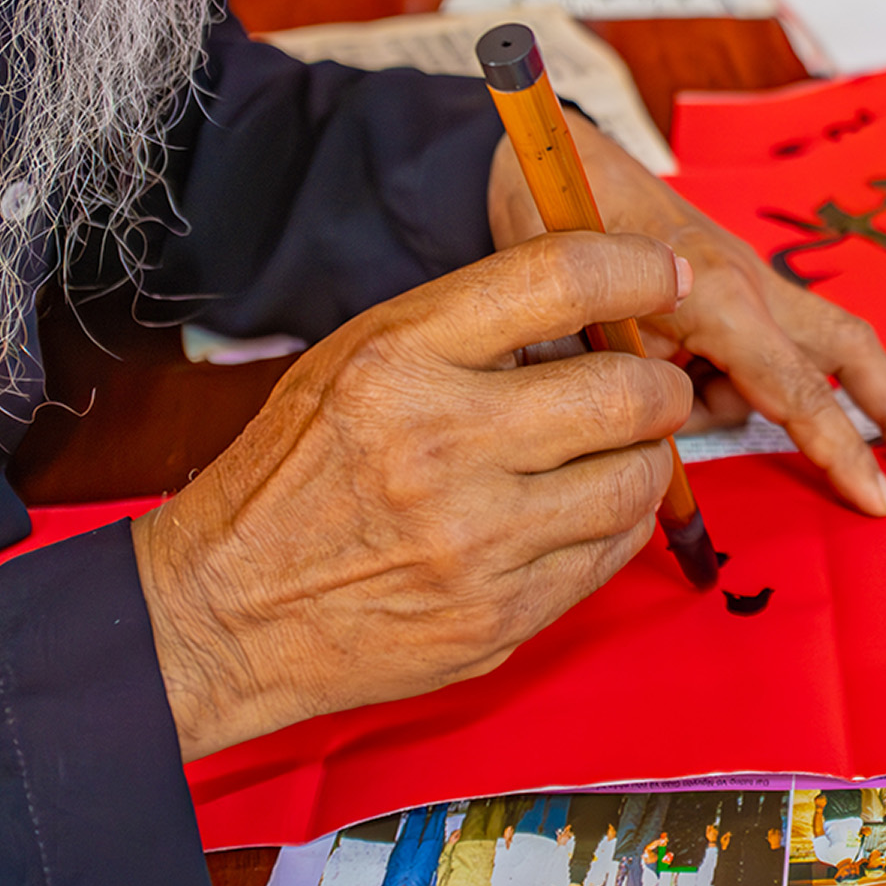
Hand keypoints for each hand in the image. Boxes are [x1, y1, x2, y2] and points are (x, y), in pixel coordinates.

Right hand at [131, 232, 696, 761]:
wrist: (222, 611)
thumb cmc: (297, 474)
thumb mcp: (356, 361)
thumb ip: (471, 329)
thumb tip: (602, 303)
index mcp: (399, 357)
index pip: (562, 279)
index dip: (637, 269)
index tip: (662, 276)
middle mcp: (440, 444)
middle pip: (625, 391)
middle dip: (658, 385)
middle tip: (650, 389)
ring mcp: (474, 540)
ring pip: (636, 478)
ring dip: (646, 458)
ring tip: (618, 452)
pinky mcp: (498, 616)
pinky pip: (612, 552)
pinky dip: (618, 522)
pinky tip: (585, 510)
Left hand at [489, 115, 885, 513]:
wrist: (540, 157)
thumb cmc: (558, 229)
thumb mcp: (588, 326)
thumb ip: (643, 386)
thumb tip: (681, 430)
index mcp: (719, 294)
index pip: (797, 390)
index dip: (842, 452)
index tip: (880, 502)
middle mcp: (749, 280)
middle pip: (848, 347)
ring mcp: (743, 274)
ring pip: (792, 352)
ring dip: (761, 394)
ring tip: (665, 379)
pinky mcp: (727, 275)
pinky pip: (753, 339)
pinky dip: (732, 373)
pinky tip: (667, 362)